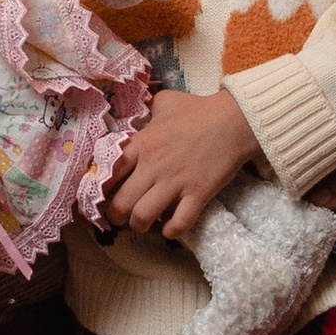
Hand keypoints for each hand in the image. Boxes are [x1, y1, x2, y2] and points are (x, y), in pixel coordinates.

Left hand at [101, 87, 257, 239]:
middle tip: (120, 216)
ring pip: (143, 217)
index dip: (101, 189)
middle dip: (115, 215)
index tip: (103, 195)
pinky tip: (169, 228)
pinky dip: (171, 232)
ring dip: (139, 226)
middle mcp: (153, 166)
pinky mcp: (198, 195)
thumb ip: (147, 110)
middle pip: (121, 202)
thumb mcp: (165, 102)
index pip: (109, 173)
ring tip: (142, 224)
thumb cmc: (198, 110)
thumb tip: (138, 112)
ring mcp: (175, 182)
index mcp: (142, 144)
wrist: (234, 121)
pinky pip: (179, 224)